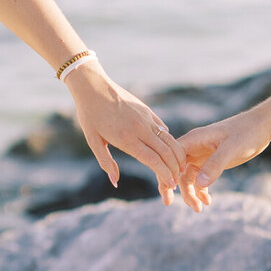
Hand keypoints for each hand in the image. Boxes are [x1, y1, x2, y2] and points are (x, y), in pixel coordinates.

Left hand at [65, 63, 184, 205]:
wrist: (93, 86)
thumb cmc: (90, 115)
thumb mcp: (93, 141)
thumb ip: (106, 162)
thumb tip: (115, 182)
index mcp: (127, 138)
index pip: (153, 160)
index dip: (164, 173)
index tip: (170, 184)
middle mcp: (140, 129)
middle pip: (165, 152)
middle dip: (175, 168)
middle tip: (177, 181)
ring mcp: (146, 119)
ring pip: (169, 140)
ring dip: (178, 155)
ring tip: (181, 168)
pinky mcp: (148, 111)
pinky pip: (163, 129)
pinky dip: (171, 141)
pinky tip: (172, 151)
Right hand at [178, 109, 270, 210]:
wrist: (261, 127)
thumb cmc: (247, 132)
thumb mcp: (232, 149)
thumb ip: (215, 165)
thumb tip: (199, 183)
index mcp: (193, 140)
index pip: (171, 159)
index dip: (168, 175)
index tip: (171, 193)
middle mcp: (194, 148)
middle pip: (178, 171)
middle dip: (180, 190)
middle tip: (189, 206)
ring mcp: (201, 155)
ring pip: (188, 178)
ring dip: (192, 193)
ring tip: (199, 209)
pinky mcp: (210, 162)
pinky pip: (199, 179)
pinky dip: (201, 190)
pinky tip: (207, 201)